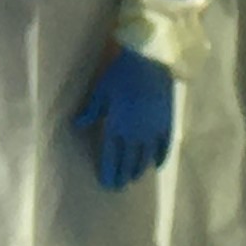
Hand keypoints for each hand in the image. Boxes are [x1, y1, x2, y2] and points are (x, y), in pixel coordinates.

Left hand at [70, 47, 177, 191]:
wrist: (150, 59)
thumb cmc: (121, 72)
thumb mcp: (101, 90)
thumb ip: (91, 110)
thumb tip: (78, 125)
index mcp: (116, 126)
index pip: (111, 156)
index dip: (109, 171)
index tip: (107, 183)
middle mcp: (135, 134)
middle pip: (129, 161)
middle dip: (123, 175)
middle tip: (119, 187)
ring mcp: (153, 130)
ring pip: (146, 157)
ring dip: (139, 170)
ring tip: (134, 178)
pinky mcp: (167, 123)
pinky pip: (165, 146)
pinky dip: (161, 158)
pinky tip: (157, 166)